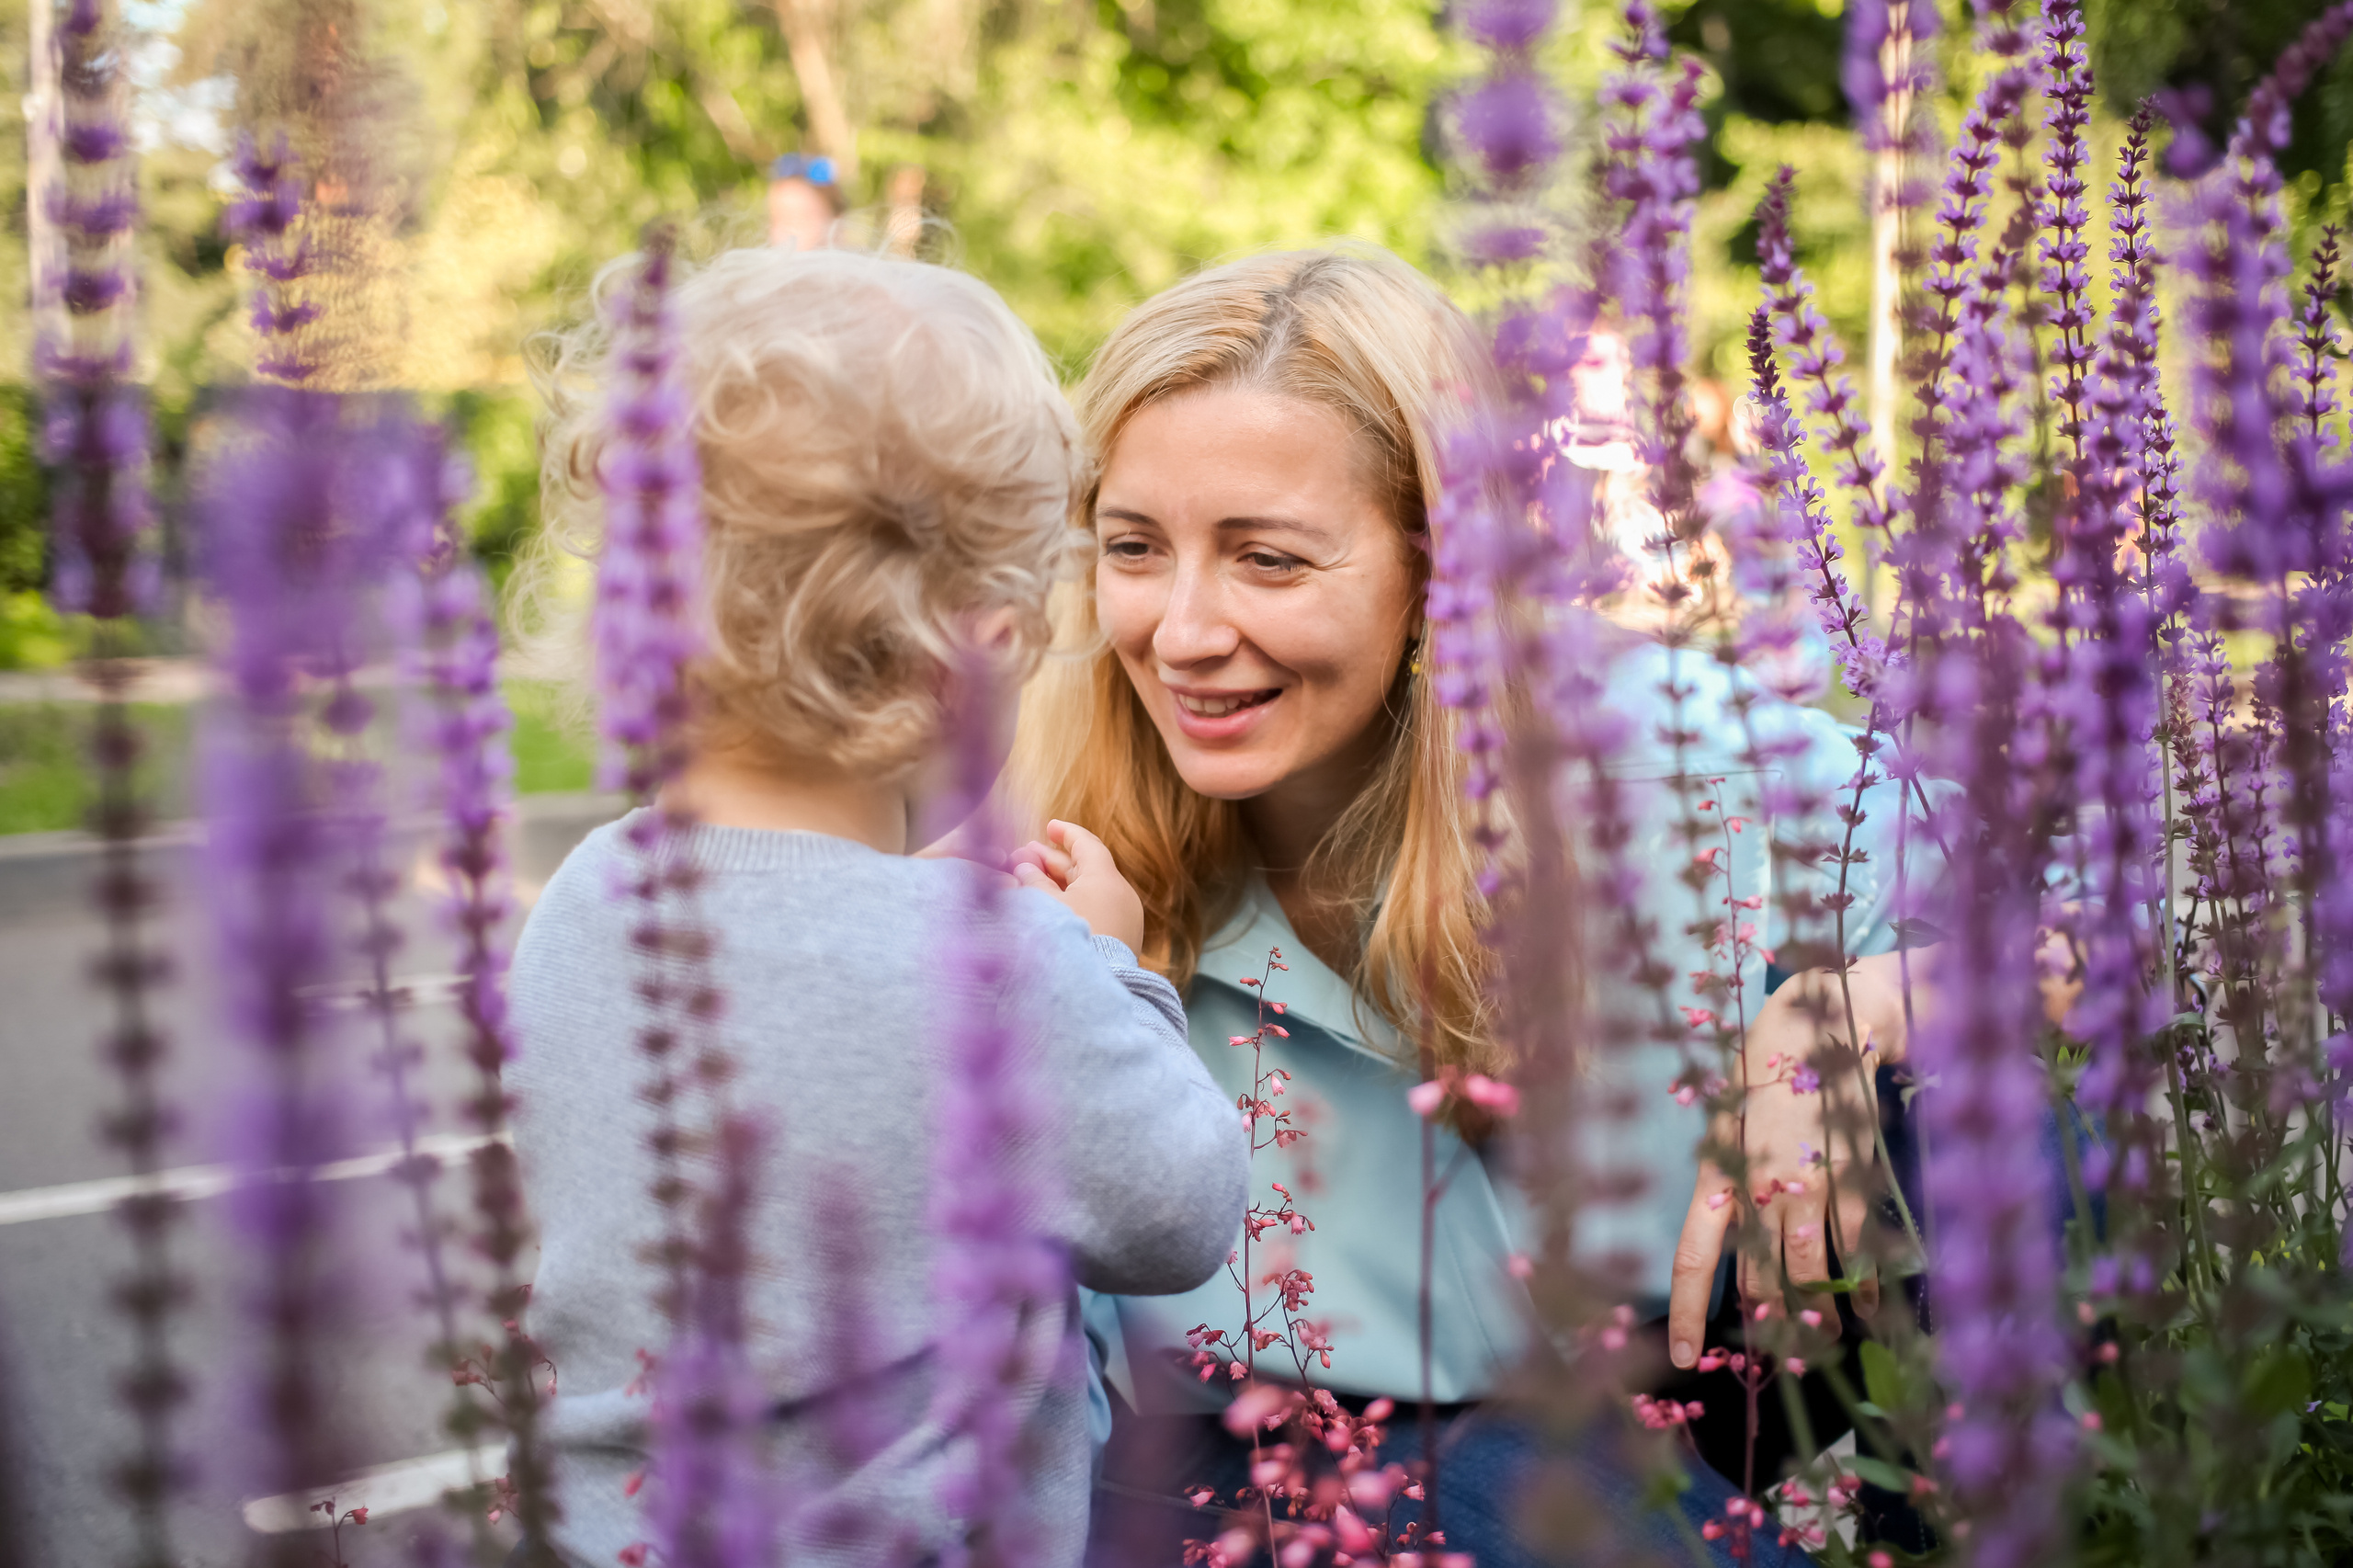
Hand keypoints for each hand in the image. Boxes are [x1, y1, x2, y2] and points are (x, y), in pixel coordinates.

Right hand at [1009, 819, 1145, 954]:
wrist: (1092, 991)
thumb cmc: (1067, 941)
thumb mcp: (1045, 906)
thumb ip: (1033, 882)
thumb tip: (1024, 866)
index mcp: (1106, 879)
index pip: (1087, 845)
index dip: (1066, 833)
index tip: (1049, 827)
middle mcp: (1120, 894)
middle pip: (1085, 868)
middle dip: (1052, 860)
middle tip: (1023, 855)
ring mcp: (1124, 918)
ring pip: (1088, 891)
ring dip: (1058, 882)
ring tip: (1029, 879)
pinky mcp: (1120, 939)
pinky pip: (1095, 910)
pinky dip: (1072, 902)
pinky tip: (1049, 907)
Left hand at [1665, 952, 1917, 1367]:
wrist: (1827, 1021)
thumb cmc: (1766, 1065)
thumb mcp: (1727, 1115)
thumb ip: (1729, 1175)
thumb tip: (1732, 1230)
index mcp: (1716, 1171)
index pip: (1692, 1257)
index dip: (1685, 1313)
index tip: (1680, 1359)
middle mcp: (1758, 1187)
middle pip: (1760, 1280)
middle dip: (1772, 1324)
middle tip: (1784, 1354)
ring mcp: (1809, 1186)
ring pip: (1810, 1274)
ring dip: (1820, 1315)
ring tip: (1827, 1339)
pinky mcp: (1854, 1180)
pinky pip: (1855, 1249)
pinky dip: (1861, 1282)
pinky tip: (1867, 1304)